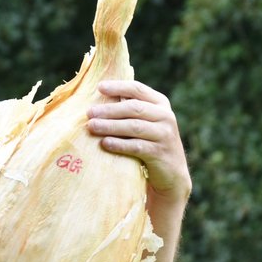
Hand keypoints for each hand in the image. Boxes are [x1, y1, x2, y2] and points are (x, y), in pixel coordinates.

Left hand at [87, 79, 192, 203]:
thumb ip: (131, 110)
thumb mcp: (145, 123)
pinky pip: (136, 146)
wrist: (171, 174)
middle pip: (134, 108)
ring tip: (92, 127)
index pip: (137, 89)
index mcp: (160, 103)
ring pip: (134, 126)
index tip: (99, 87)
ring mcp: (164, 134)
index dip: (118, 87)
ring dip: (111, 126)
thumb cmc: (150, 144)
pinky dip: (119, 144)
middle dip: (110, 110)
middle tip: (89, 113)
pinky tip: (104, 143)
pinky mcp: (160, 152)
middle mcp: (165, 116)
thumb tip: (100, 99)